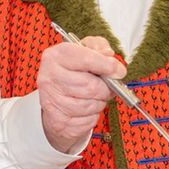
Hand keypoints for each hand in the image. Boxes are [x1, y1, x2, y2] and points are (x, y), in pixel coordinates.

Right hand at [38, 36, 123, 153]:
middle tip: (108, 87)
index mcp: (55, 56)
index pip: (86, 59)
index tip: (118, 71)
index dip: (107, 66)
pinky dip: (93, 115)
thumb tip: (110, 59)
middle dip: (106, 89)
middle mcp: (49, 78)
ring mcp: (52, 101)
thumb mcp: (84, 51)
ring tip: (94, 97)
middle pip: (91, 86)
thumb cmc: (72, 73)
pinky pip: (88, 120)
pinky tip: (86, 109)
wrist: (55, 100)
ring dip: (100, 102)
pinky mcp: (58, 121)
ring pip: (91, 105)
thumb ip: (98, 47)